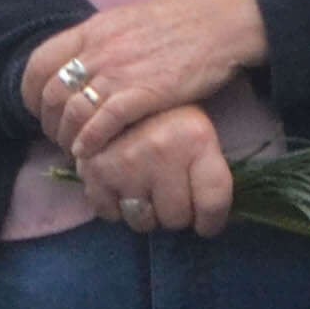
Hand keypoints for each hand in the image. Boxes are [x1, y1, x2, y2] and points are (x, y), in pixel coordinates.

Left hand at [25, 0, 272, 162]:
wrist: (218, 22)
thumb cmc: (178, 22)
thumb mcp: (127, 22)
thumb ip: (100, 42)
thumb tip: (80, 64)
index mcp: (93, 30)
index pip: (39, 62)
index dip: (30, 92)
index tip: (38, 109)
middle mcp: (99, 50)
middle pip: (51, 92)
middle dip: (48, 122)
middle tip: (57, 137)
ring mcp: (120, 72)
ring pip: (73, 111)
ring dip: (67, 137)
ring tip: (74, 150)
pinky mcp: (144, 93)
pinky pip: (103, 122)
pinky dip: (90, 141)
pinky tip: (90, 152)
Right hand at [75, 104, 236, 237]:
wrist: (120, 84)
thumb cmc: (168, 116)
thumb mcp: (199, 131)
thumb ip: (208, 171)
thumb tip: (208, 223)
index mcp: (196, 139)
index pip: (213, 202)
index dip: (211, 221)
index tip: (206, 223)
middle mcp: (162, 151)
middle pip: (177, 218)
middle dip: (176, 213)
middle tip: (171, 194)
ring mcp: (127, 161)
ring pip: (143, 221)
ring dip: (147, 213)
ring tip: (147, 189)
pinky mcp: (96, 169)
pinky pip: (110, 214)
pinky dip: (115, 207)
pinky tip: (122, 186)